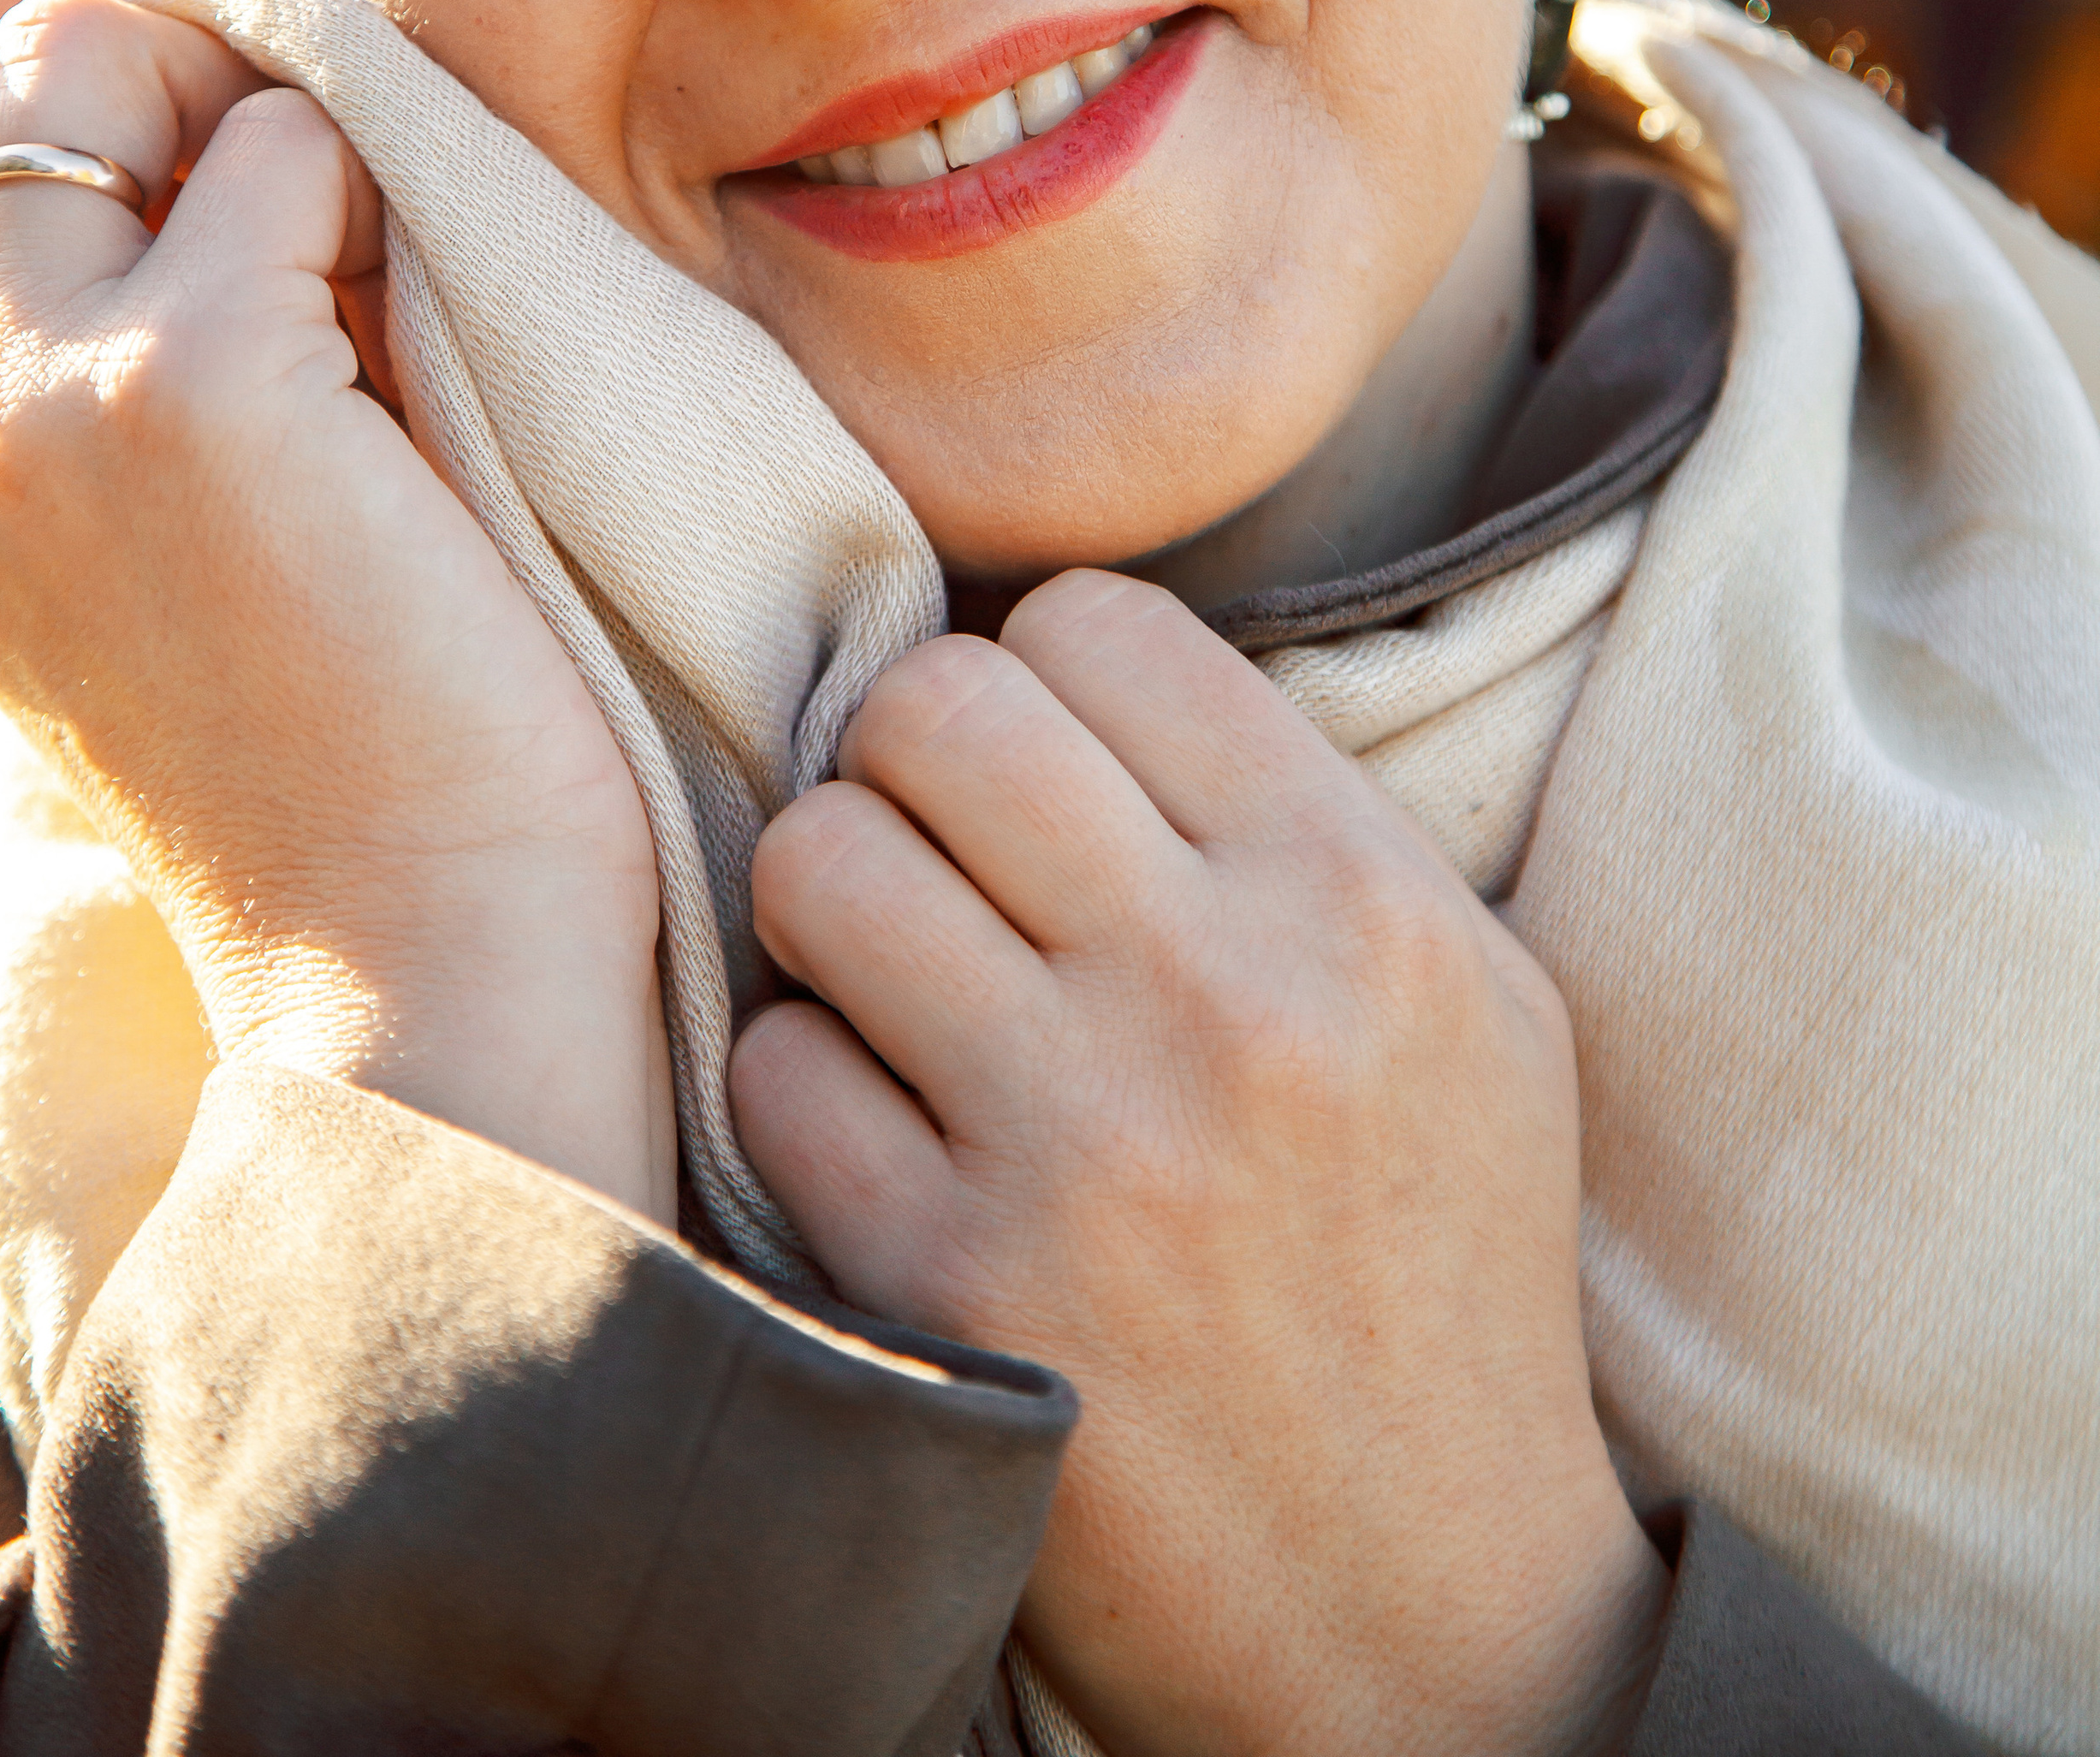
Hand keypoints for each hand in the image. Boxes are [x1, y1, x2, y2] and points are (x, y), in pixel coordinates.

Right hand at [0, 0, 671, 1219]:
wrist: (408, 976)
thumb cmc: (332, 762)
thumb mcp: (147, 544)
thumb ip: (113, 351)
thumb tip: (226, 117)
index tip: (181, 0)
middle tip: (292, 42)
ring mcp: (37, 385)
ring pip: (105, 47)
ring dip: (264, 84)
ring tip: (375, 238)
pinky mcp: (194, 379)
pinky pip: (293, 140)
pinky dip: (383, 180)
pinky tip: (433, 325)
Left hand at [731, 568, 1667, 1756]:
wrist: (1428, 1618)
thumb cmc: (1436, 1268)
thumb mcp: (1467, 1001)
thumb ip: (1302, 815)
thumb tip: (1087, 665)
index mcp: (1359, 895)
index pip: (1098, 622)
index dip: (1040, 671)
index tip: (1046, 761)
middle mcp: (1224, 992)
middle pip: (934, 705)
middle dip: (906, 757)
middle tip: (935, 845)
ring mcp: (1082, 1142)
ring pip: (817, 857)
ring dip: (834, 910)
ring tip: (893, 978)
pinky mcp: (952, 1290)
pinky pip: (772, 1071)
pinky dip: (804, 1090)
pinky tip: (881, 1138)